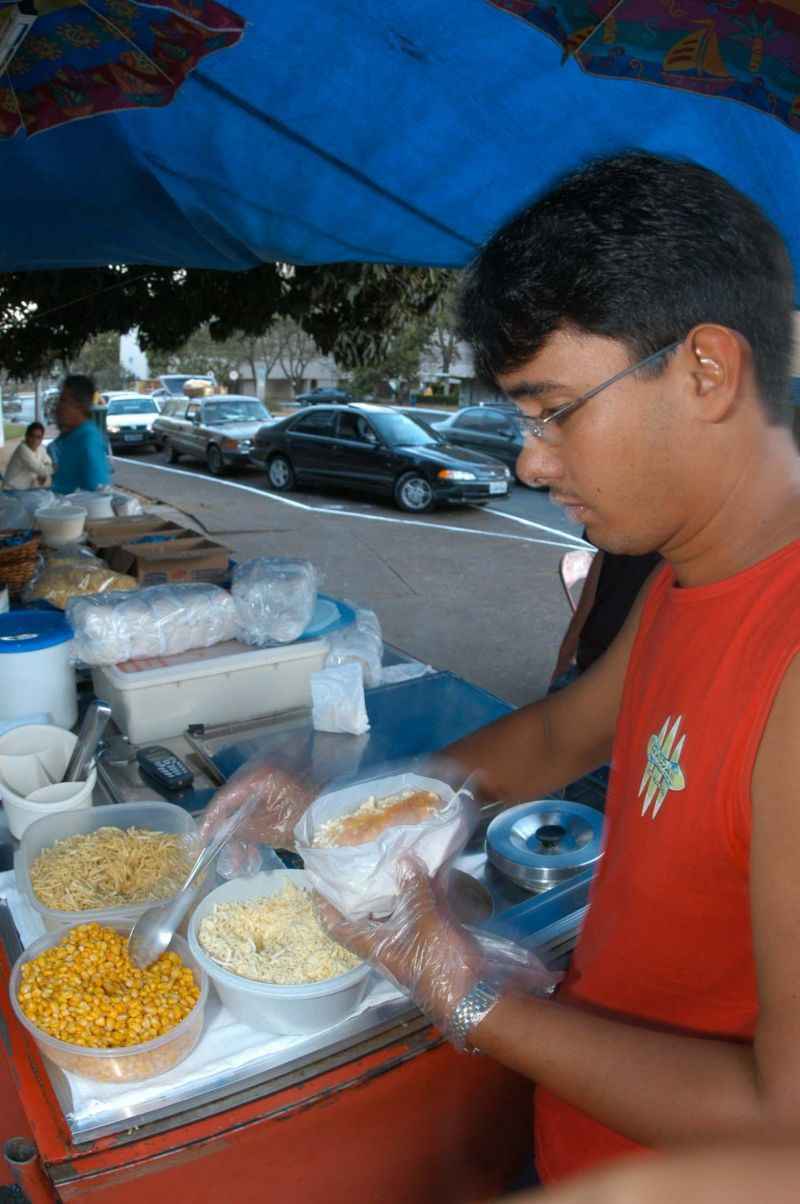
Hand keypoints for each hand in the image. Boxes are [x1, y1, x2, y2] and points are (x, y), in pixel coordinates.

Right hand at [199, 758, 314, 873]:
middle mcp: (262, 779)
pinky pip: (258, 815)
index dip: (211, 820)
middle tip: (220, 857)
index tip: (200, 839)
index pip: (225, 798)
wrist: (334, 822)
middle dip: (227, 835)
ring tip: (240, 865)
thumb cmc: (302, 821)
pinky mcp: (278, 799)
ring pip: (246, 814)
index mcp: (259, 779)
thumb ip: (240, 828)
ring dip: (241, 839)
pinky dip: (254, 835)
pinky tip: (252, 857)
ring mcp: (271, 788)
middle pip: (234, 806)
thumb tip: (218, 832)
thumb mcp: (268, 829)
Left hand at [316, 858, 478, 1030]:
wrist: (474, 994)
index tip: (314, 883)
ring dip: (394, 885)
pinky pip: (421, 908)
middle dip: (361, 888)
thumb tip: (403, 858)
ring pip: (395, 908)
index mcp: (374, 944)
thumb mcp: (424, 922)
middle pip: (366, 913)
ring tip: (390, 854)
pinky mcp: (433, 936)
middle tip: (358, 857)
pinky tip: (428, 866)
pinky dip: (423, 889)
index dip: (323, 908)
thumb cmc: (438, 962)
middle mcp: (387, 941)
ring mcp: (410, 939)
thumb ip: (414, 889)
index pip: (338, 927)